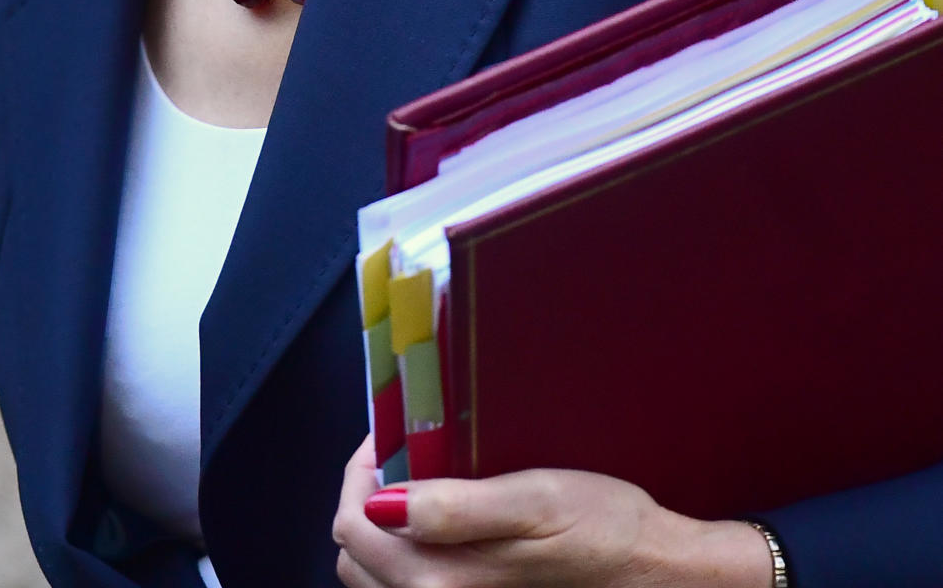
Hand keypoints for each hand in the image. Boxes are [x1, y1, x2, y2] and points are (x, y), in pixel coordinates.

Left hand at [332, 436, 772, 586]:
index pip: (352, 528)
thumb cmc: (605, 529)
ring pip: (376, 579)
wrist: (657, 576)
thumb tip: (381, 500)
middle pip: (354, 559)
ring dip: (383, 531)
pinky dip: (408, 556)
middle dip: (364, 501)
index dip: (359, 473)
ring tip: (419, 486)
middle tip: (401, 457)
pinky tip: (442, 523)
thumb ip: (454, 505)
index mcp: (443, 581)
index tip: (386, 437)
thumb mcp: (536, 499)